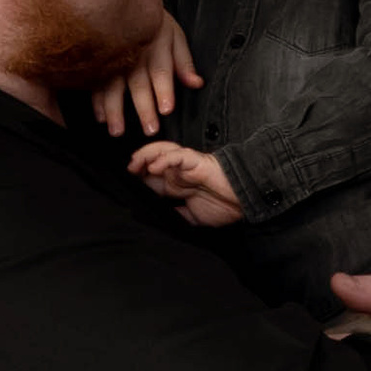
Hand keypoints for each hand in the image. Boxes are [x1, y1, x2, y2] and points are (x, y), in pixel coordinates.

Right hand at [93, 15, 201, 138]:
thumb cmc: (150, 22)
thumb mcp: (173, 35)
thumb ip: (184, 62)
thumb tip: (197, 83)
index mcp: (155, 46)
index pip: (161, 71)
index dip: (164, 90)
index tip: (166, 109)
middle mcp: (134, 54)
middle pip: (139, 83)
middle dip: (144, 107)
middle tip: (150, 129)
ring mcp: (112, 58)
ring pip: (113, 85)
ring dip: (115, 110)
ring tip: (118, 131)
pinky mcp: (97, 61)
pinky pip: (95, 82)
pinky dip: (96, 101)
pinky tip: (100, 117)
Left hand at [128, 138, 242, 226]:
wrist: (245, 199)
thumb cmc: (224, 206)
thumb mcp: (192, 218)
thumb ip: (176, 215)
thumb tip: (154, 218)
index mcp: (177, 185)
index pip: (152, 179)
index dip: (138, 180)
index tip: (125, 187)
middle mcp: (179, 172)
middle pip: (152, 161)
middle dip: (137, 164)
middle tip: (126, 173)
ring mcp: (186, 165)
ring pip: (161, 152)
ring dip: (145, 156)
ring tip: (133, 164)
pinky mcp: (196, 160)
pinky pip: (177, 155)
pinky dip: (163, 159)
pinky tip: (153, 167)